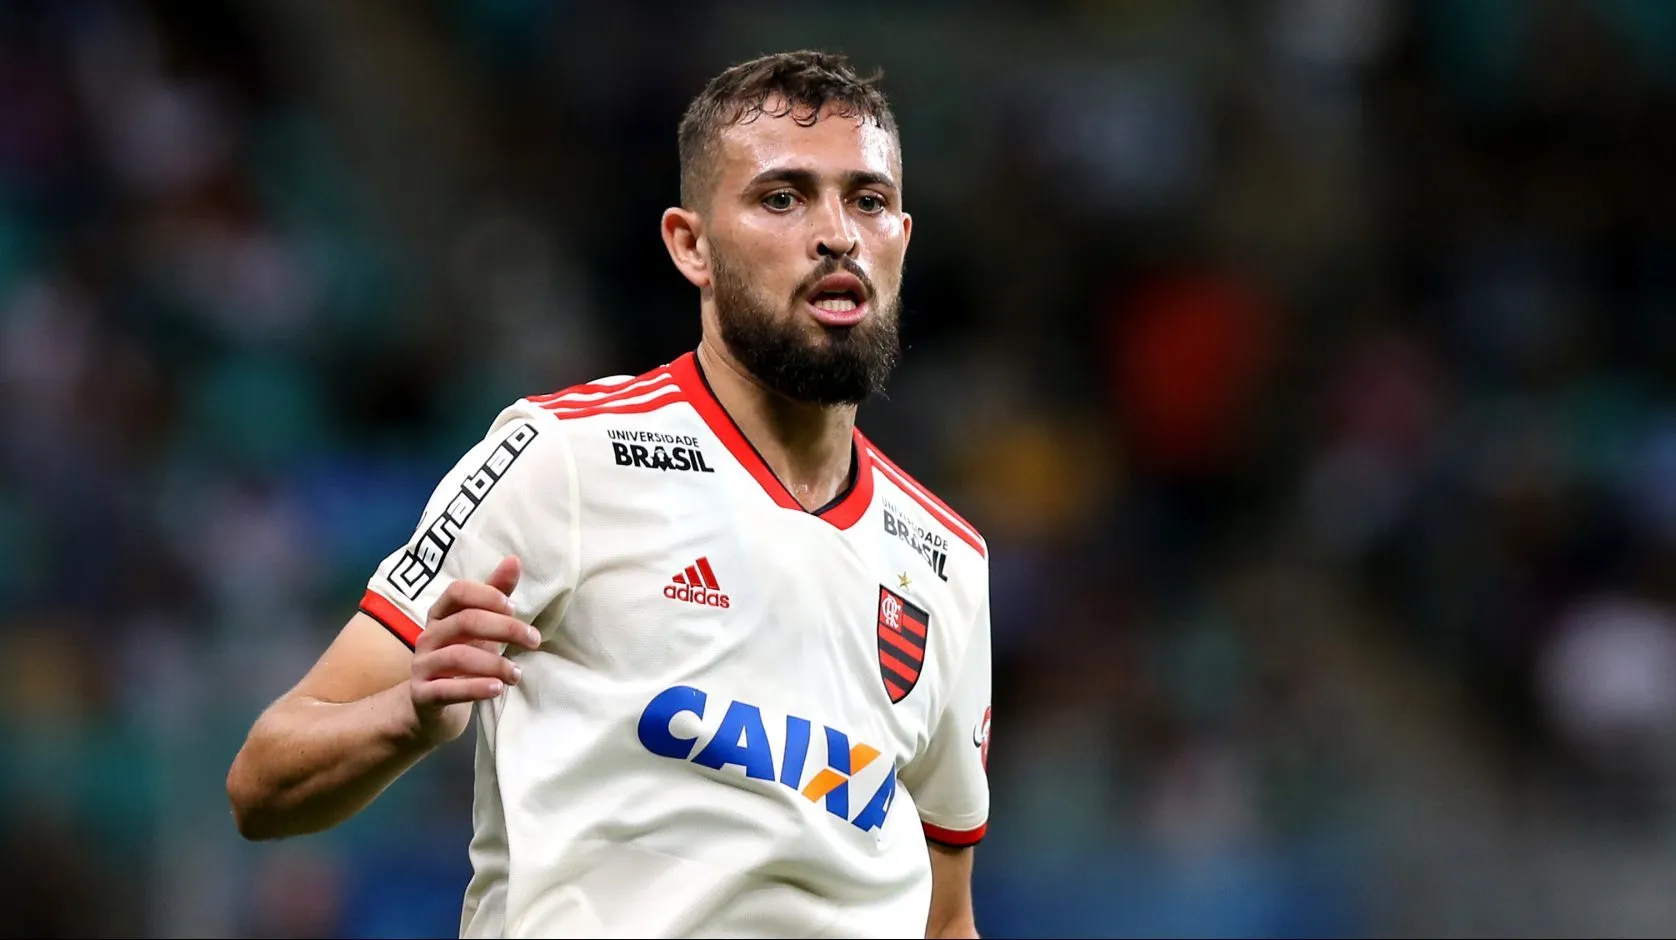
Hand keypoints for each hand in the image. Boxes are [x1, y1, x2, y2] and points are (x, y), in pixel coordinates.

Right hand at [409, 555, 541, 742]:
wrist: (431, 704)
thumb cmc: (461, 656)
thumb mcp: (480, 627)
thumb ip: (495, 595)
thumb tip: (514, 560)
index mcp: (440, 614)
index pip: (457, 592)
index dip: (486, 595)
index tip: (514, 608)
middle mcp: (428, 636)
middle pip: (465, 621)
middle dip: (505, 628)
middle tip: (535, 640)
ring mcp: (422, 665)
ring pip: (458, 656)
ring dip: (495, 664)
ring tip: (518, 673)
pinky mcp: (422, 694)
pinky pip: (447, 690)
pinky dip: (475, 688)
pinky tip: (497, 688)